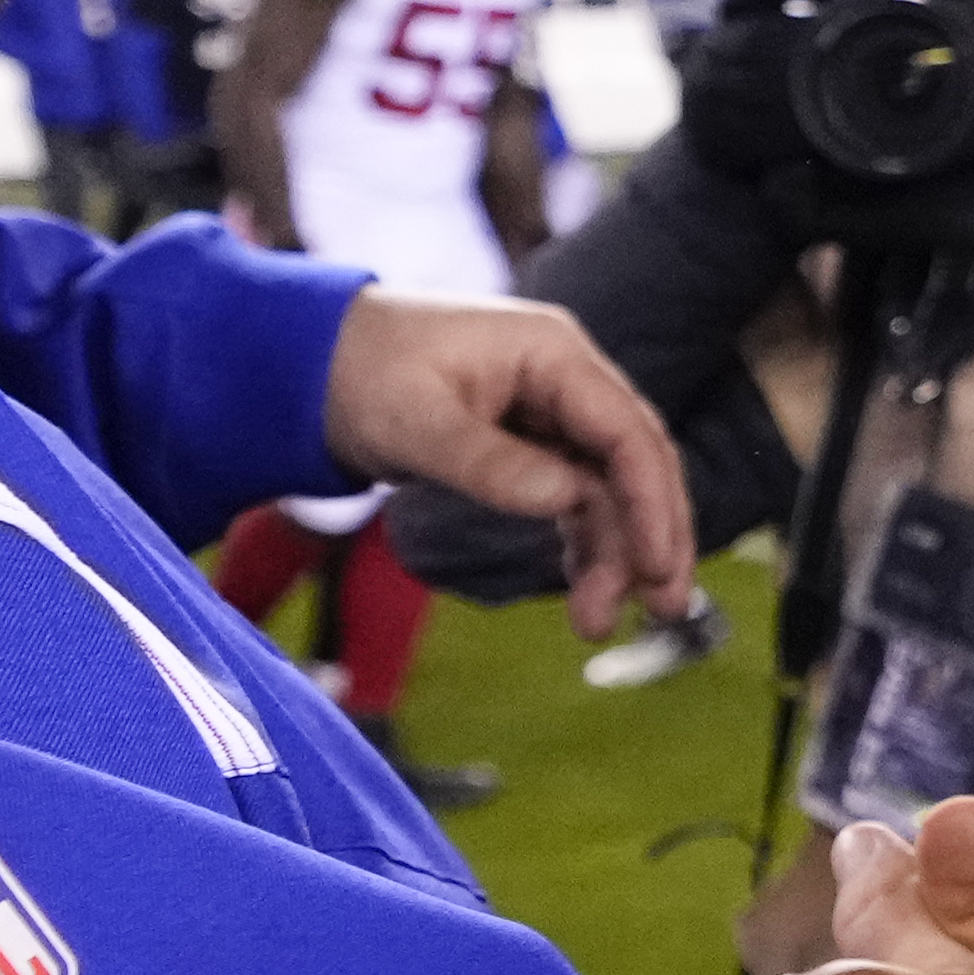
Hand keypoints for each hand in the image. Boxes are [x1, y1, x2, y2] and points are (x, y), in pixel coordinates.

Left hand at [320, 284, 701, 639]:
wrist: (309, 361)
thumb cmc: (359, 372)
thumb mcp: (415, 423)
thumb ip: (490, 463)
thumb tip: (567, 502)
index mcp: (551, 352)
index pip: (626, 431)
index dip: (651, 502)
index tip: (657, 568)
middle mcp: (564, 377)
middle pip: (635, 462)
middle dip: (652, 535)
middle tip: (664, 608)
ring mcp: (550, 410)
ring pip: (608, 488)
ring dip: (614, 552)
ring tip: (596, 622)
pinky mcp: (530, 442)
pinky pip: (575, 496)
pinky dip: (583, 542)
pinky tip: (583, 588)